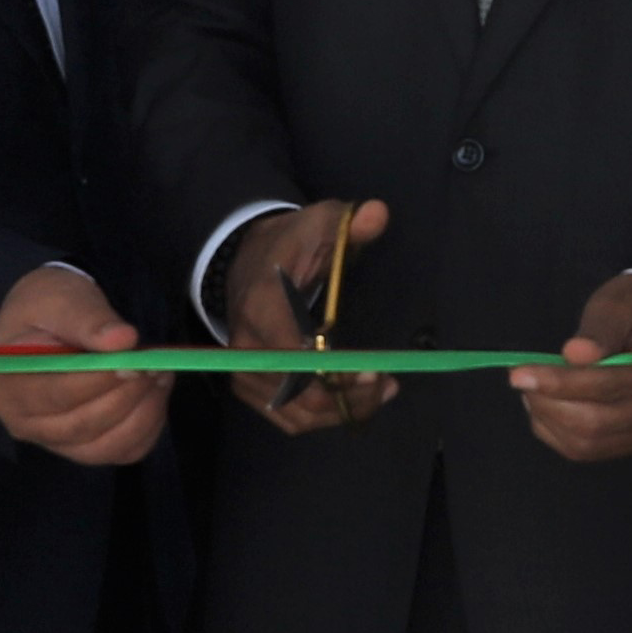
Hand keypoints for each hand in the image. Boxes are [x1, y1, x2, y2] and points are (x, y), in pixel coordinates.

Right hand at [0, 262, 166, 468]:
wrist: (54, 322)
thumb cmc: (50, 308)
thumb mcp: (63, 299)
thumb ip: (89, 319)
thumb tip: (123, 340)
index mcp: (6, 386)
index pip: (54, 395)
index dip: (97, 381)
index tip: (133, 361)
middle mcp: (24, 423)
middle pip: (82, 424)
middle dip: (125, 395)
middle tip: (154, 364)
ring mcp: (55, 442)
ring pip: (107, 445)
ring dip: (143, 411)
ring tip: (159, 373)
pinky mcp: (86, 448)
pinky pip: (125, 451)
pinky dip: (149, 425)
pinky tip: (155, 393)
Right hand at [217, 197, 399, 437]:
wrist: (247, 260)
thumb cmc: (291, 244)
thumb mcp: (321, 223)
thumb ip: (350, 223)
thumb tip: (377, 214)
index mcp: (262, 306)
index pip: (297, 355)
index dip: (337, 372)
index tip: (376, 370)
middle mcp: (245, 346)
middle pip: (299, 392)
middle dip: (348, 397)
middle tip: (388, 385)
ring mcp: (243, 370)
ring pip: (295, 413)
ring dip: (341, 411)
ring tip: (380, 394)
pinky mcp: (250, 387)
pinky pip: (287, 418)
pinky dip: (322, 418)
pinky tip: (352, 404)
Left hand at [515, 270, 631, 463]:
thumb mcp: (621, 304)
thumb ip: (600, 328)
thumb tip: (574, 354)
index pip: (612, 382)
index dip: (563, 381)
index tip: (520, 372)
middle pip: (597, 420)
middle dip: (548, 401)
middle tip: (519, 377)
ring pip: (586, 441)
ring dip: (548, 417)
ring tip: (532, 387)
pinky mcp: (628, 443)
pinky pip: (584, 449)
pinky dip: (554, 430)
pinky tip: (545, 404)